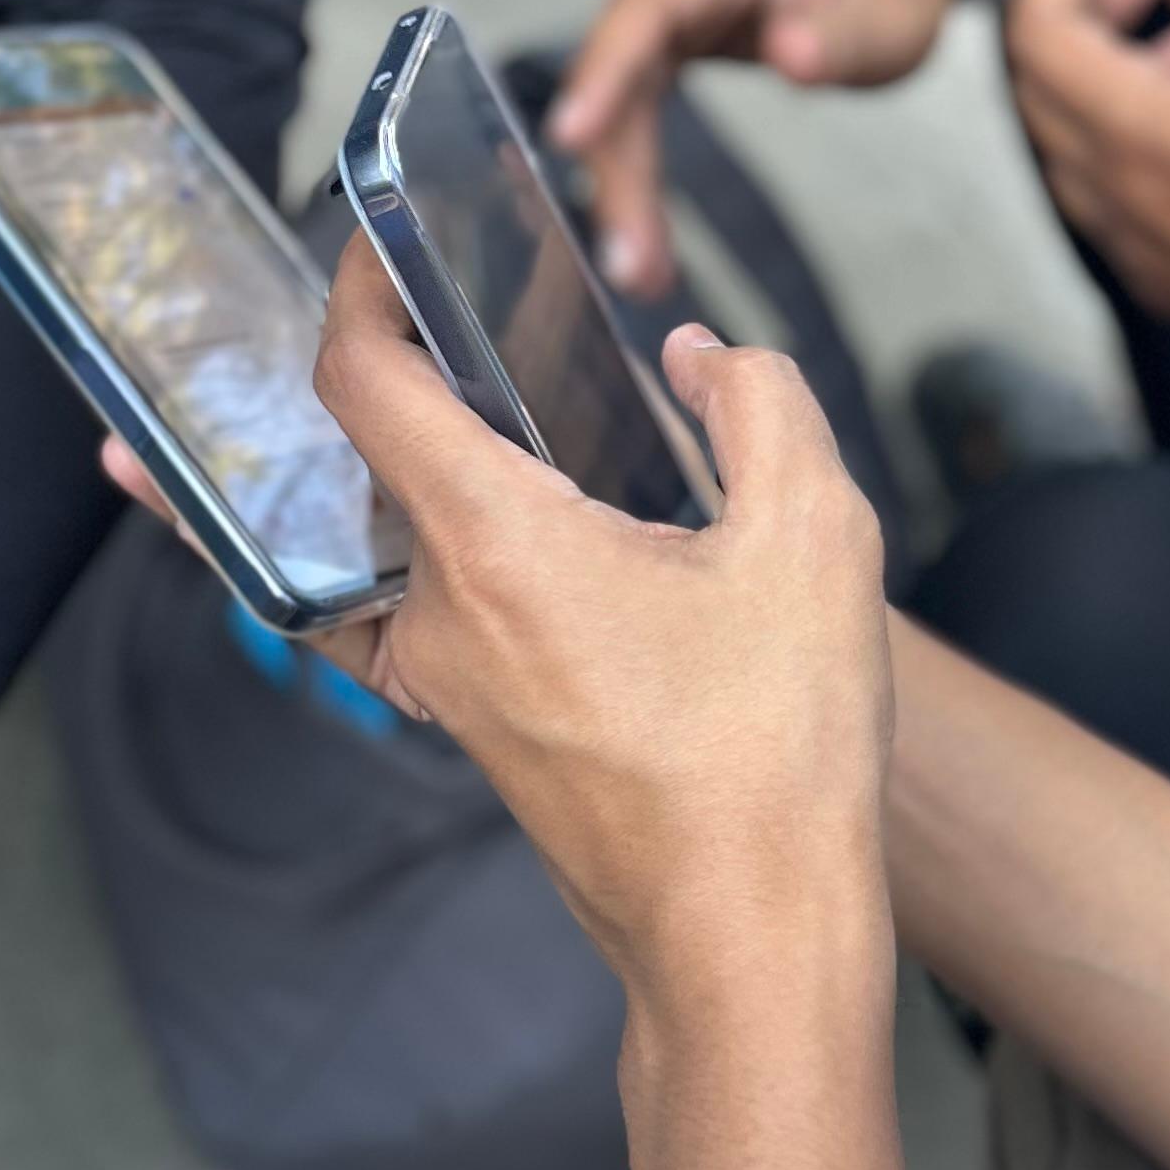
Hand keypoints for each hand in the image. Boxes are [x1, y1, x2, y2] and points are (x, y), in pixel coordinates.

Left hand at [297, 244, 893, 1015]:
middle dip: (399, 359)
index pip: (362, 378)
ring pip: (385, 535)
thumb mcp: (815, 539)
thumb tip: (702, 358)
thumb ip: (761, 407)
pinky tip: (387, 541)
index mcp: (498, 541)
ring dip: (388, 458)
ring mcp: (443, 681)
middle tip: (439, 289)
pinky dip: (366, 560)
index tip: (379, 232)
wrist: (750, 937)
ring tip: (413, 391)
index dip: (354, 286)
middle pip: (370, 450)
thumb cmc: (778, 753)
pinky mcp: (472, 731)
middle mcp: (440, 610)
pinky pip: (390, 620)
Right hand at [548, 0, 957, 299]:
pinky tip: (646, 240)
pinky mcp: (666, 41)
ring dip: (622, 186)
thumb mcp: (885, 13)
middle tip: (630, 263)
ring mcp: (663, 9)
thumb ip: (838, 36)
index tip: (572, 136)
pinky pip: (634, 109)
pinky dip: (637, 172)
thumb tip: (788, 56)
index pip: (648, 7)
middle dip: (616, 167)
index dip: (605, 69)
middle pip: (618, 70)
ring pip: (618, 102)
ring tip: (641, 274)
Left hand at [1004, 0, 1169, 346]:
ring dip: (1112, 68)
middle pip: (1044, 80)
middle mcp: (1107, 191)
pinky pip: (1109, 185)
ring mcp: (1129, 240)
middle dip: (1084, 4)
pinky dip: (1132, 128)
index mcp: (1130, 129)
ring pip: (1074, 134)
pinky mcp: (1159, 272)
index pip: (1036, 31)